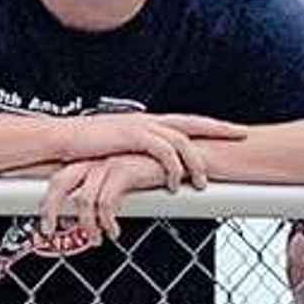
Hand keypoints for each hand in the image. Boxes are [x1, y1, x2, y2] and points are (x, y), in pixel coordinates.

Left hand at [38, 150, 181, 245]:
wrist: (182, 157)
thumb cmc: (154, 171)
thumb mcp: (124, 181)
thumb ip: (104, 194)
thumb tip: (88, 220)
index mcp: (91, 161)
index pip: (58, 179)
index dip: (47, 202)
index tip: (46, 225)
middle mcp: (95, 160)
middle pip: (59, 183)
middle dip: (49, 210)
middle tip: (48, 233)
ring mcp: (109, 163)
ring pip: (83, 199)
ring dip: (87, 225)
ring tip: (96, 240)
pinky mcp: (124, 170)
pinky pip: (106, 202)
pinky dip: (107, 222)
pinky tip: (115, 231)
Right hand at [61, 112, 245, 186]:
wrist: (61, 140)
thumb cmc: (87, 149)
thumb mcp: (118, 151)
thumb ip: (137, 155)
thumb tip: (150, 168)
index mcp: (148, 123)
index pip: (186, 121)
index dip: (210, 125)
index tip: (232, 129)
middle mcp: (148, 120)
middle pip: (192, 122)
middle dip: (219, 128)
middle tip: (242, 134)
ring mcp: (140, 126)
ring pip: (181, 139)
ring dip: (196, 162)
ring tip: (204, 183)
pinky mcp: (131, 136)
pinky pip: (162, 151)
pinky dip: (173, 167)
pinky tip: (175, 183)